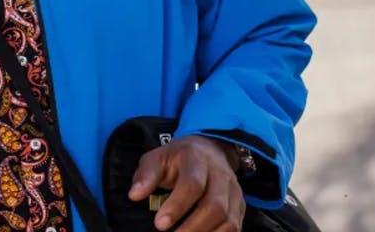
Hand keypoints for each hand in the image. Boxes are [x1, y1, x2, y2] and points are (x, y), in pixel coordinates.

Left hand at [128, 135, 245, 231]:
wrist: (209, 150)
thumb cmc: (177, 158)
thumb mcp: (156, 158)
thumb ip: (146, 175)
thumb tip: (134, 195)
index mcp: (197, 159)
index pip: (192, 184)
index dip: (177, 206)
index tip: (160, 224)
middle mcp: (221, 175)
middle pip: (215, 206)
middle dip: (193, 227)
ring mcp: (234, 191)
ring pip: (228, 220)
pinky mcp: (240, 205)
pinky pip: (235, 227)